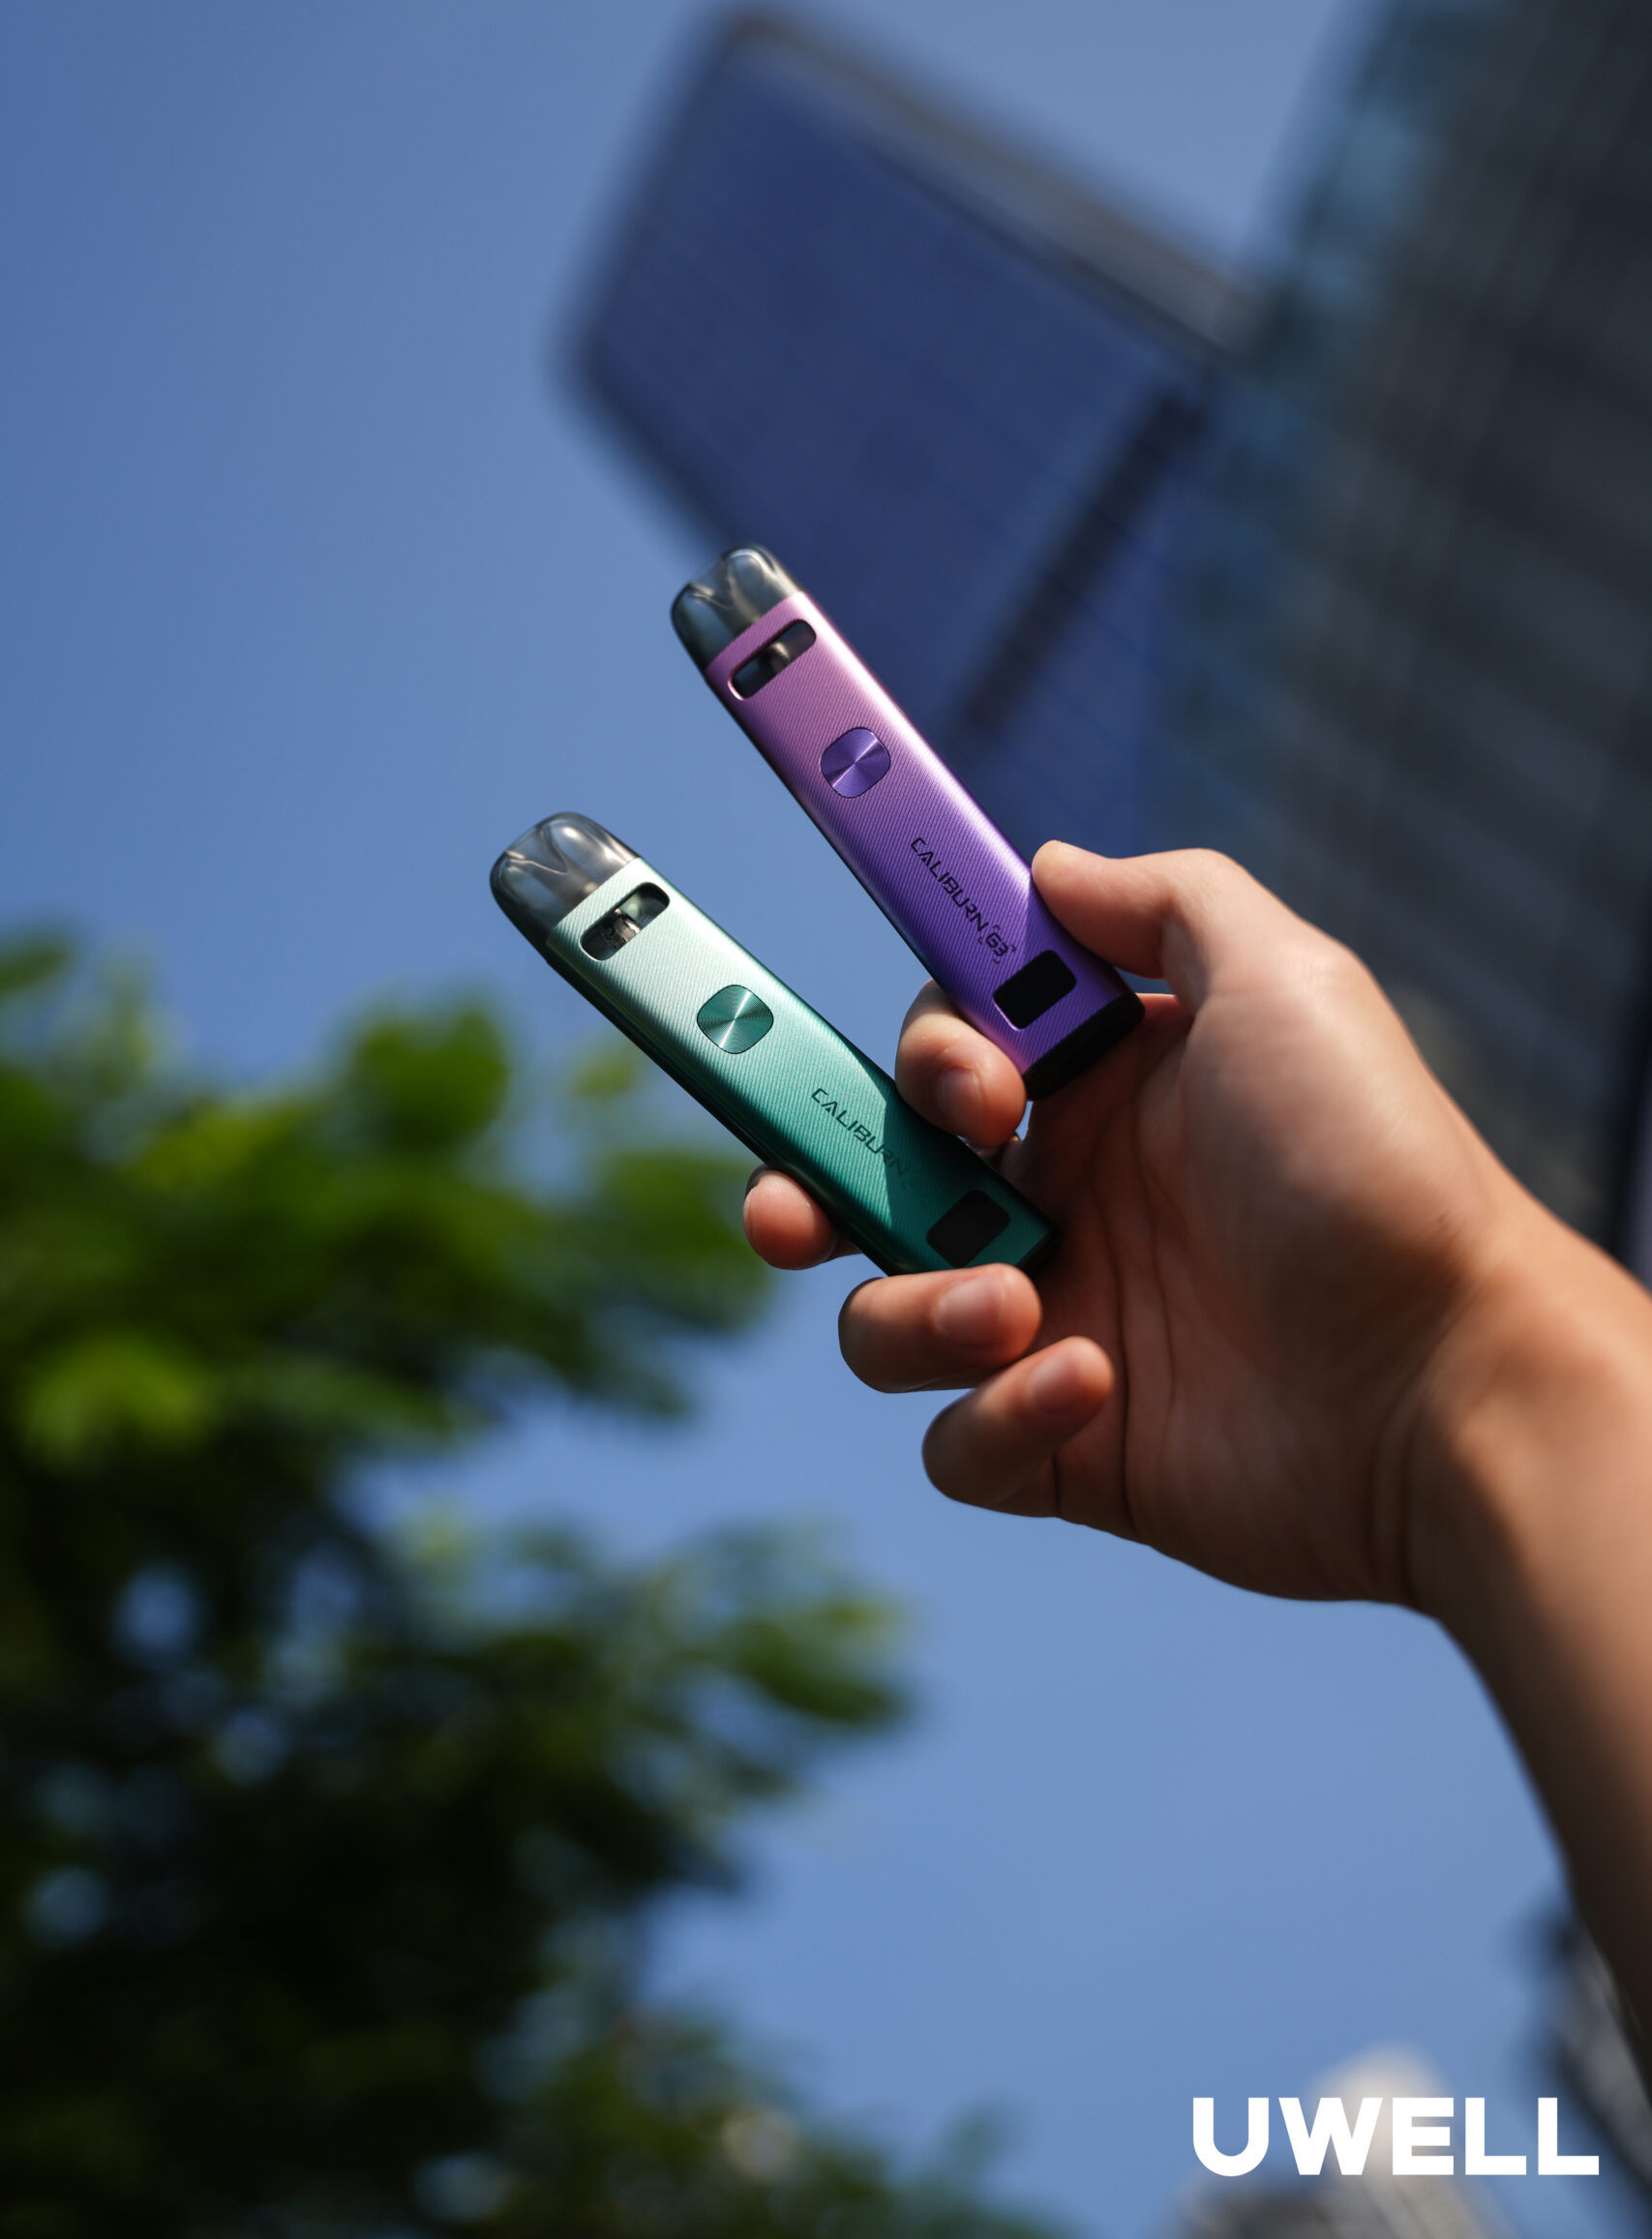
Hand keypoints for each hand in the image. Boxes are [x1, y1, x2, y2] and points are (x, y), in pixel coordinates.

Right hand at [746, 844, 1533, 1605]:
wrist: (1447, 1380)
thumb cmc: (1370, 1165)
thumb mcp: (1283, 979)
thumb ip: (1159, 902)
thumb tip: (1045, 865)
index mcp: (1100, 1094)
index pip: (943, 1055)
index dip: (920, 1056)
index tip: (964, 1083)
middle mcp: (1067, 1204)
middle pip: (873, 1191)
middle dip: (805, 1191)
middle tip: (789, 1211)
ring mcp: (1059, 1329)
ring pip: (885, 1321)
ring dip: (914, 1310)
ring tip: (1017, 1307)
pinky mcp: (1069, 1452)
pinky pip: (955, 1444)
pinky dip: (993, 1418)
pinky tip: (1091, 1387)